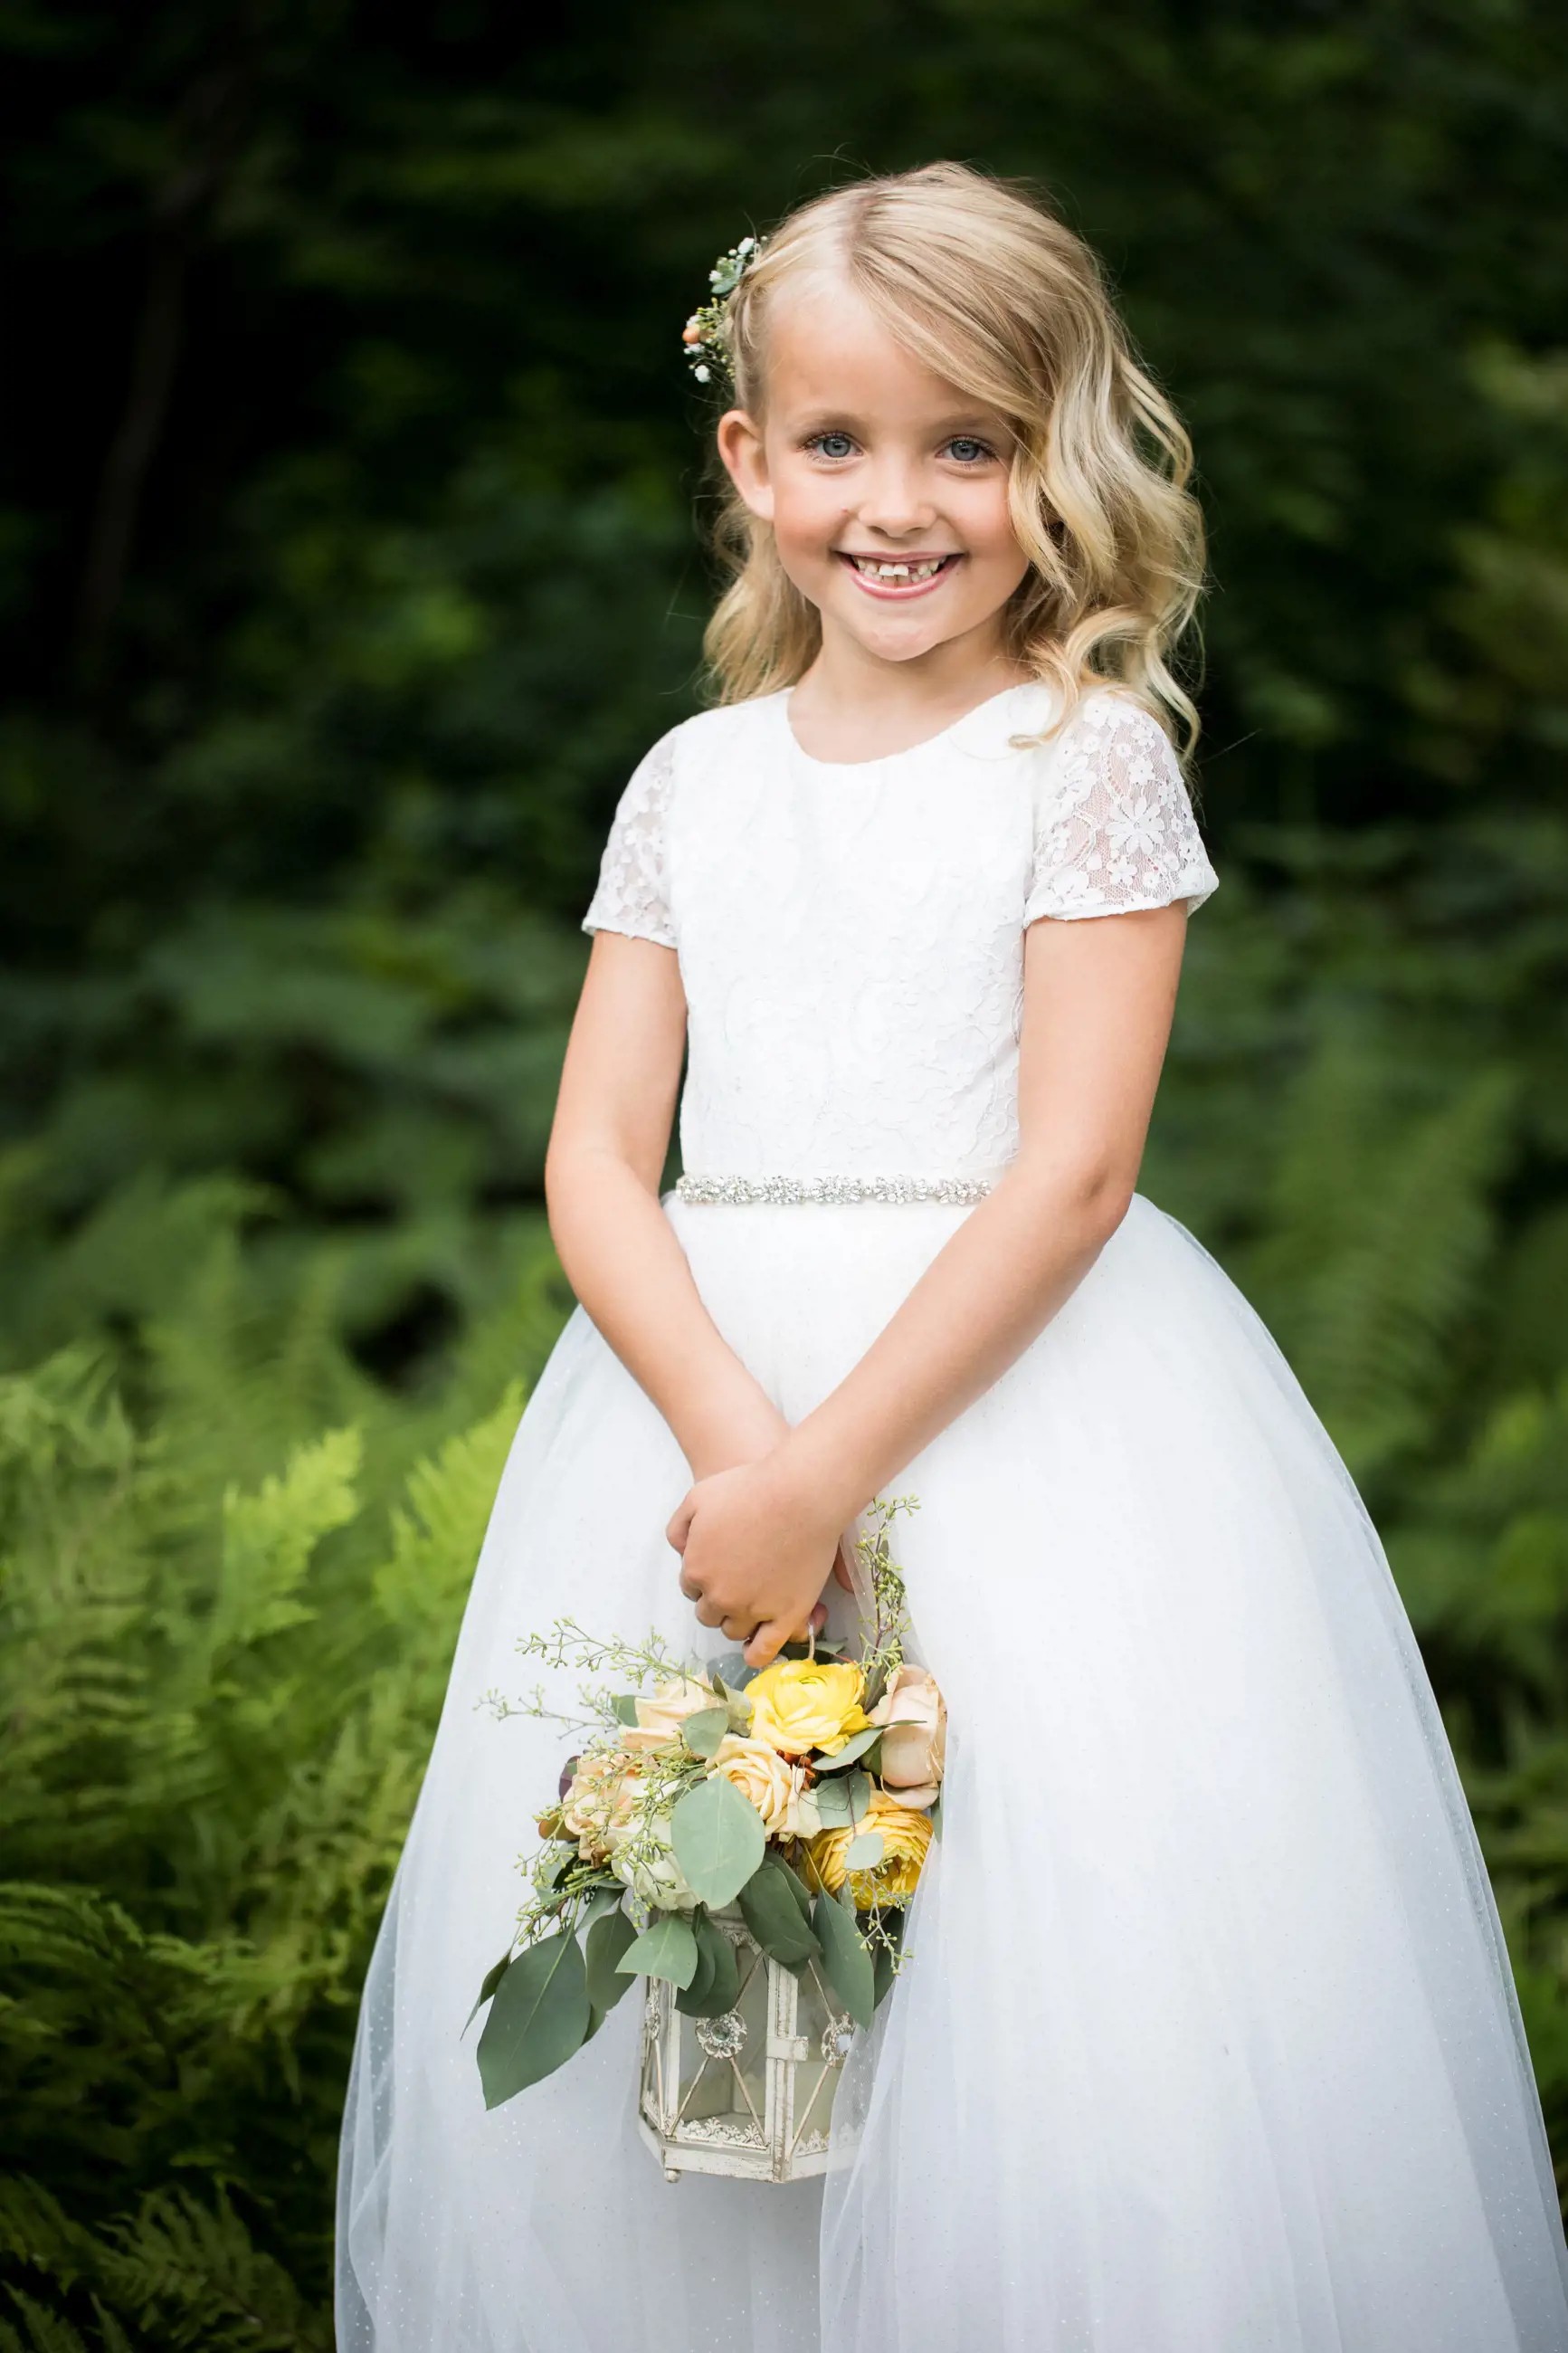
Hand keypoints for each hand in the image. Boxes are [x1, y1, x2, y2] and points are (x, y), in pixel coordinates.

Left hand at [666, 1455, 843, 1666]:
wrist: (800, 1495)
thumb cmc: (750, 1489)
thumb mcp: (699, 1496)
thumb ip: (680, 1526)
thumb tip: (679, 1550)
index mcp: (696, 1569)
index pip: (691, 1587)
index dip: (705, 1577)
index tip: (721, 1567)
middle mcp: (720, 1596)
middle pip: (709, 1613)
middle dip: (718, 1600)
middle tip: (738, 1582)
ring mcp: (753, 1610)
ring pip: (733, 1630)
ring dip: (737, 1620)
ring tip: (752, 1604)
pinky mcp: (785, 1617)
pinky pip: (763, 1650)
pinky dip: (755, 1654)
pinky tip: (755, 1647)